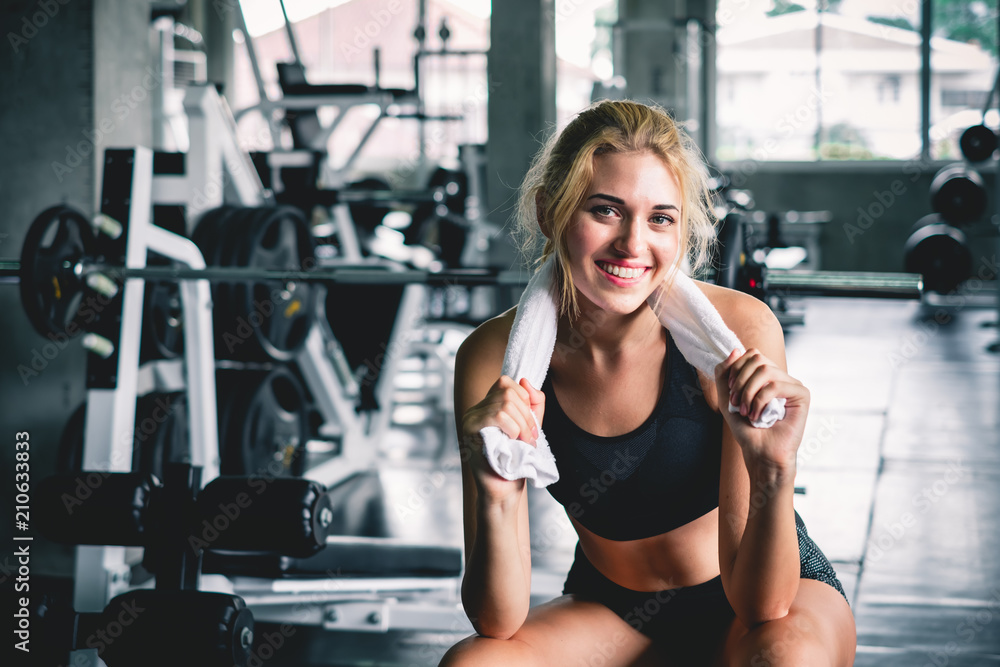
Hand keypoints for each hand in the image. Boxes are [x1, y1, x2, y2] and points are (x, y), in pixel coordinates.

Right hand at [460, 376, 545, 504]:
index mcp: (488, 406)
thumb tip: (526, 380)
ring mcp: (470, 418)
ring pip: (505, 403)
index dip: (524, 399)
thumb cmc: (516, 462)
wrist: (504, 490)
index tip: (530, 425)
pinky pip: (497, 415)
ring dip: (522, 424)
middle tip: (530, 438)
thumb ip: (534, 403)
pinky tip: (513, 442)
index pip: (507, 383)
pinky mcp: (469, 430)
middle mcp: (476, 409)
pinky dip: (513, 428)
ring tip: (524, 442)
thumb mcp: (531, 426)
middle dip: (526, 414)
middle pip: (507, 390)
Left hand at [714, 348, 807, 473]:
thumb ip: (724, 374)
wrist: (759, 453)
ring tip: (746, 412)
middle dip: (740, 380)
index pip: (751, 354)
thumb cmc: (746, 429)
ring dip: (748, 392)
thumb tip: (736, 350)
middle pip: (757, 358)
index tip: (730, 391)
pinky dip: (760, 401)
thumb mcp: (726, 398)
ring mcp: (792, 384)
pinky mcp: (802, 395)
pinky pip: (776, 386)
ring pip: (765, 370)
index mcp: (765, 376)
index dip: (736, 368)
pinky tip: (758, 416)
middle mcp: (780, 377)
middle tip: (736, 404)